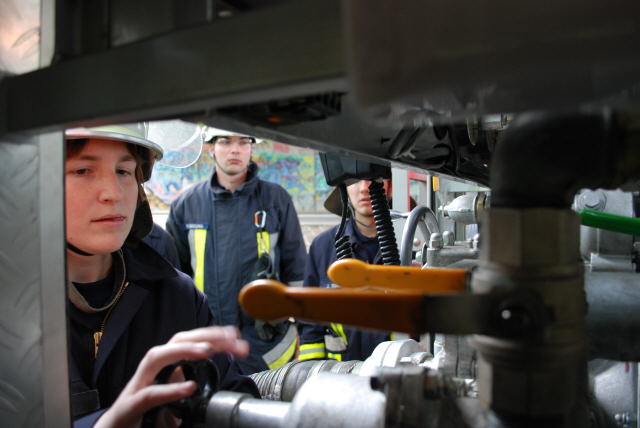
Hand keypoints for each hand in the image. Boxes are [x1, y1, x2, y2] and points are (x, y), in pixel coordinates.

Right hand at [94, 326, 247, 427]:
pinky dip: (169, 390)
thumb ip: (190, 387)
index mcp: (166, 366)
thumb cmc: (145, 413)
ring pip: (157, 357)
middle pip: (177, 341)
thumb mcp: (175, 397)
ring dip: (183, 350)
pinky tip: (189, 388)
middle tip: (231, 337)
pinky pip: (150, 395)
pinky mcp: (131, 406)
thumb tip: (215, 382)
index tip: (236, 337)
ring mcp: (140, 385)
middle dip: (205, 335)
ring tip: (206, 350)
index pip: (190, 342)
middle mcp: (153, 370)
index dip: (213, 336)